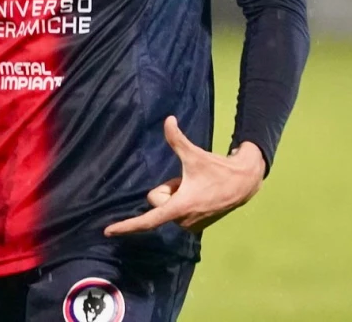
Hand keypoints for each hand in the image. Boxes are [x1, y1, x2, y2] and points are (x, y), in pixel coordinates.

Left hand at [104, 117, 263, 235]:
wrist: (243, 183)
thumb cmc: (217, 169)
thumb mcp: (194, 154)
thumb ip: (177, 138)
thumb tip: (168, 119)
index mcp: (179, 207)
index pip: (148, 219)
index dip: (127, 225)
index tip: (108, 232)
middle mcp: (183, 221)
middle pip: (157, 201)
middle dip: (167, 189)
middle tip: (187, 181)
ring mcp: (190, 226)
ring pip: (167, 205)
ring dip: (176, 195)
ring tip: (196, 188)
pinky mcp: (196, 228)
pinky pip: (175, 211)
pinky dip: (182, 201)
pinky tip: (199, 194)